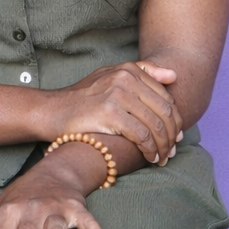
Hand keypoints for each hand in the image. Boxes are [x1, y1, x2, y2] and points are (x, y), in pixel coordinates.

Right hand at [44, 61, 182, 163]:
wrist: (53, 111)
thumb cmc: (83, 98)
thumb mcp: (110, 77)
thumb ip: (142, 73)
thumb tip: (174, 75)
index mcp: (129, 70)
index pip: (165, 97)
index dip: (175, 120)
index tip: (175, 137)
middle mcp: (125, 78)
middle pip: (164, 111)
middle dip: (172, 135)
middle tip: (172, 152)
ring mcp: (117, 95)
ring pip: (155, 125)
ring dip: (163, 146)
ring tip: (162, 158)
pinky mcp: (110, 113)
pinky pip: (141, 135)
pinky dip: (150, 149)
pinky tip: (150, 157)